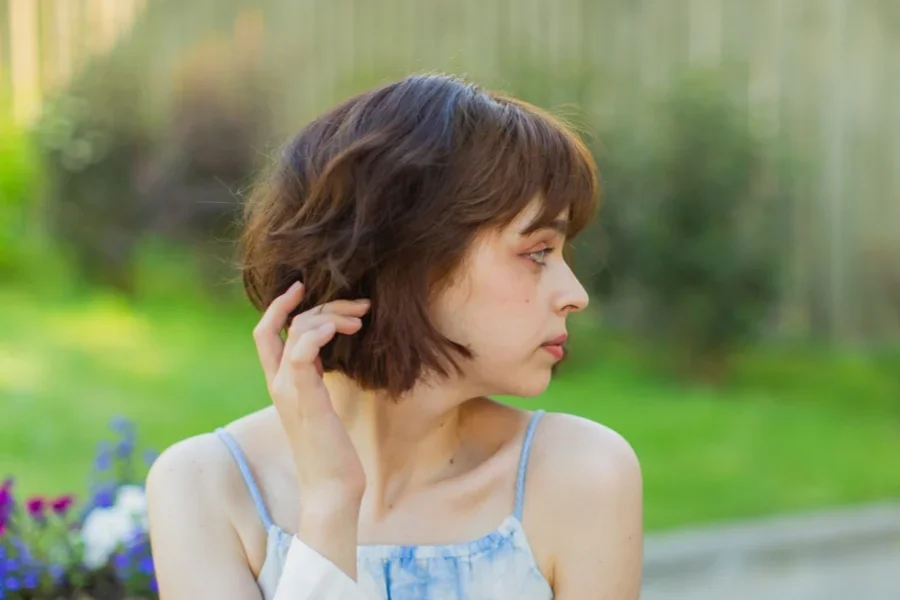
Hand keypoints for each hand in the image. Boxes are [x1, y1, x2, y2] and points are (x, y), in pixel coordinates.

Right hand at [253, 281, 369, 505]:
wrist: (331, 487)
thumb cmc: (332, 448)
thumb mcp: (322, 403)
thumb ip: (316, 377)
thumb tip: (329, 350)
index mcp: (281, 382)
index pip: (265, 332)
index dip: (278, 305)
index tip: (300, 286)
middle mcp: (279, 383)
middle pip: (287, 324)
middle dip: (324, 305)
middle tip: (359, 307)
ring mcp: (290, 391)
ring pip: (298, 331)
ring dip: (331, 316)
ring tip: (360, 321)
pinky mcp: (307, 400)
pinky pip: (301, 353)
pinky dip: (319, 333)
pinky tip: (340, 330)